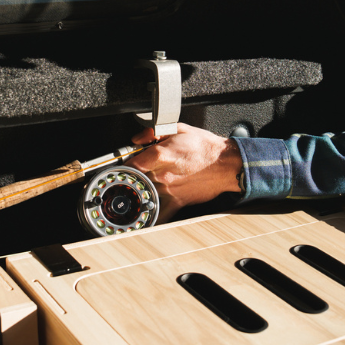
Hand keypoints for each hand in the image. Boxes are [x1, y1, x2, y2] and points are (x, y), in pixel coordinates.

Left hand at [126, 123, 242, 221]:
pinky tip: (144, 215)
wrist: (226, 164)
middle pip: (135, 180)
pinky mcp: (179, 201)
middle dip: (129, 179)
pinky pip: (161, 213)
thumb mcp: (179, 128)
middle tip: (126, 178)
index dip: (122, 165)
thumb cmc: (205, 147)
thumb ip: (153, 132)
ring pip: (144, 195)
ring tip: (135, 191)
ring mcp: (170, 190)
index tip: (118, 167)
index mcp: (161, 155)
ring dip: (138, 194)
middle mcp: (163, 174)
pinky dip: (151, 216)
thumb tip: (137, 139)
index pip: (131, 163)